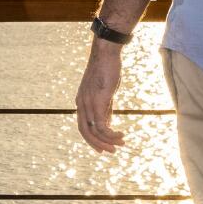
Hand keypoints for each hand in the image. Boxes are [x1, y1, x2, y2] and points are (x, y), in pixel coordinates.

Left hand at [75, 37, 124, 153]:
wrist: (106, 52)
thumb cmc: (107, 69)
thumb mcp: (105, 92)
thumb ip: (105, 108)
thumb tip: (107, 123)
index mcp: (81, 101)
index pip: (82, 126)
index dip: (91, 140)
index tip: (104, 148)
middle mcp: (81, 103)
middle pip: (84, 132)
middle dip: (97, 145)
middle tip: (111, 151)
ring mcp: (88, 102)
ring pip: (93, 131)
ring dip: (107, 141)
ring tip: (121, 143)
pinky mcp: (98, 101)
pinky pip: (101, 125)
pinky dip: (110, 134)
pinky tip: (121, 135)